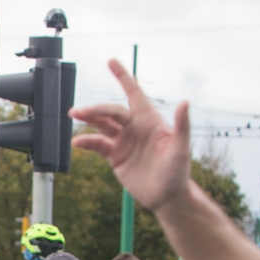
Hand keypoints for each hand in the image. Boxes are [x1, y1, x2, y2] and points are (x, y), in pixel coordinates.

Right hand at [69, 60, 193, 212]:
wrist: (167, 197)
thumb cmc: (179, 172)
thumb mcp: (181, 148)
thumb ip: (182, 125)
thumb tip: (185, 102)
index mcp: (150, 120)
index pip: (133, 93)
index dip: (123, 77)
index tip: (111, 61)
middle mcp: (134, 127)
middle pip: (111, 111)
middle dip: (95, 109)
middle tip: (79, 111)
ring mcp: (124, 141)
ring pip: (101, 124)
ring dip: (87, 119)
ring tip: (74, 115)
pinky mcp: (115, 156)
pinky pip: (97, 145)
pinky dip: (86, 142)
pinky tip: (78, 142)